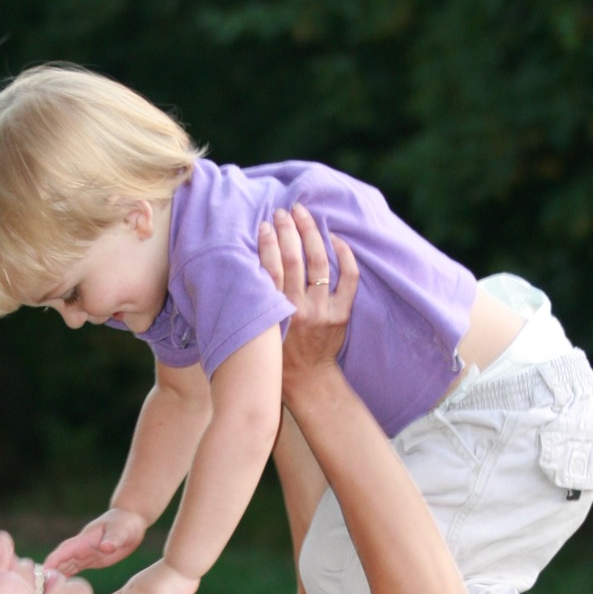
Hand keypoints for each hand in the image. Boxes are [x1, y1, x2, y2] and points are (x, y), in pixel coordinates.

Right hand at [44, 505, 147, 575]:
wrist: (130, 520)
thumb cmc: (125, 523)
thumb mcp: (121, 531)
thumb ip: (113, 539)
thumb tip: (105, 547)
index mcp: (82, 541)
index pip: (61, 553)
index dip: (50, 564)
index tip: (40, 577)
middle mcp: (79, 548)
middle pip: (57, 563)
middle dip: (46, 576)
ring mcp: (83, 554)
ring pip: (63, 568)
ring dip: (54, 579)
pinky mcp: (89, 560)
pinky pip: (73, 570)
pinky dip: (65, 579)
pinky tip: (59, 591)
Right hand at [256, 204, 358, 393]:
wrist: (308, 382)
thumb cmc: (277, 357)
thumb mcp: (259, 332)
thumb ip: (255, 305)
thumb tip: (244, 271)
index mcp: (275, 313)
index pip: (268, 269)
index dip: (266, 242)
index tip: (264, 224)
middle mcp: (298, 309)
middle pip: (292, 259)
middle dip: (287, 230)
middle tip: (283, 212)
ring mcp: (322, 310)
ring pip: (318, 262)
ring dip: (310, 233)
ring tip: (303, 214)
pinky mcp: (341, 313)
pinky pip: (348, 277)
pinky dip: (344, 255)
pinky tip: (335, 238)